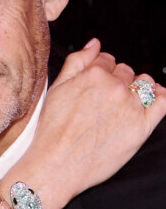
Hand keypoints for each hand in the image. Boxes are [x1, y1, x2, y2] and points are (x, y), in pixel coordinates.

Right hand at [7, 39, 165, 208]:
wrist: (57, 164)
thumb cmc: (53, 130)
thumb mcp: (57, 89)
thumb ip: (77, 61)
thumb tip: (95, 43)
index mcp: (93, 75)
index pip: (106, 60)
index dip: (100, 70)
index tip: (95, 83)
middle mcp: (114, 87)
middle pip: (125, 71)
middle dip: (116, 80)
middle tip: (102, 99)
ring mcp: (131, 106)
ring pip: (144, 83)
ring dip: (137, 87)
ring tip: (122, 103)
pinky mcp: (142, 126)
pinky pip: (163, 102)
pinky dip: (161, 96)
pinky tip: (154, 98)